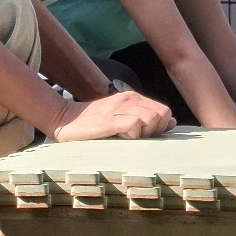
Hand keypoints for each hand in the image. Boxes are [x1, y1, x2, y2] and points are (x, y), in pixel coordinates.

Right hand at [50, 90, 174, 141]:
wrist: (63, 119)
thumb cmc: (93, 124)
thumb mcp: (123, 120)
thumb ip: (147, 119)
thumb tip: (173, 122)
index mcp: (133, 98)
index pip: (165, 111)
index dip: (160, 127)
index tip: (145, 135)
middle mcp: (129, 99)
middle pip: (162, 115)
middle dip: (154, 130)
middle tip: (136, 138)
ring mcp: (119, 107)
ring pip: (151, 118)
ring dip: (143, 133)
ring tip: (126, 137)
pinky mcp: (109, 119)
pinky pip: (134, 125)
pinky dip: (131, 135)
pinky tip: (118, 137)